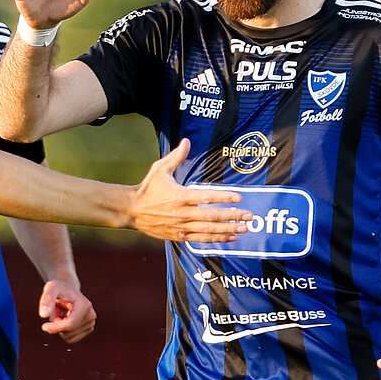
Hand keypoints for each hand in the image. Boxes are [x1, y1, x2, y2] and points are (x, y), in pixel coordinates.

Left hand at [38, 279, 95, 341]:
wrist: (68, 290)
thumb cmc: (59, 288)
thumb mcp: (51, 288)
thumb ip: (46, 300)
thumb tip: (43, 315)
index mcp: (85, 306)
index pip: (70, 325)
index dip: (56, 328)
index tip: (44, 326)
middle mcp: (91, 316)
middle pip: (68, 332)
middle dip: (57, 325)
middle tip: (56, 311)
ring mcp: (90, 324)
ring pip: (68, 337)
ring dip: (60, 328)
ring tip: (61, 314)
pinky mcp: (87, 330)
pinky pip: (70, 339)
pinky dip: (63, 331)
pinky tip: (65, 319)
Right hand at [127, 144, 250, 241]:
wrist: (131, 211)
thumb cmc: (147, 188)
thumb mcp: (160, 169)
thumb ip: (176, 156)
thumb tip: (187, 141)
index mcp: (179, 196)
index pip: (206, 197)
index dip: (223, 197)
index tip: (238, 198)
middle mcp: (182, 213)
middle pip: (211, 216)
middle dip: (232, 217)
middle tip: (249, 217)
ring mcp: (181, 226)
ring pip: (209, 230)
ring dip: (228, 230)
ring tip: (244, 229)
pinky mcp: (179, 236)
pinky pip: (201, 239)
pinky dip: (216, 238)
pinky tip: (230, 236)